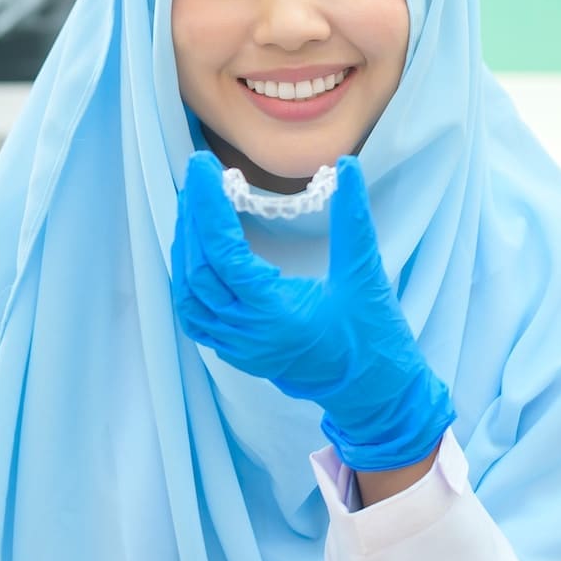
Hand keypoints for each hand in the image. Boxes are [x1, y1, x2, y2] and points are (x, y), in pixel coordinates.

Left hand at [171, 151, 454, 472]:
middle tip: (199, 176)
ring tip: (195, 207)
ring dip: (186, 248)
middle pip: (197, 269)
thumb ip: (353, 219)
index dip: (208, 205)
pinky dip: (189, 278)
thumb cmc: (373, 339)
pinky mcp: (239, 352)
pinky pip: (197, 315)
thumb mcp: (365, 274)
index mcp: (273, 312)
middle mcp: (246, 332)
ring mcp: (238, 346)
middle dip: (193, 218)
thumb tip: (347, 166)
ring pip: (189, 293)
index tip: (205, 166)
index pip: (222, 251)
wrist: (374, 394)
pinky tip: (198, 253)